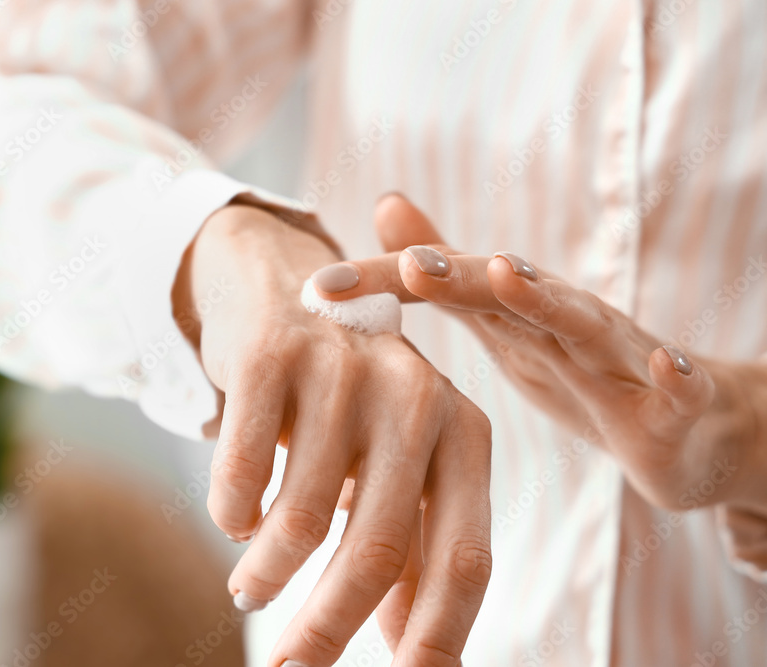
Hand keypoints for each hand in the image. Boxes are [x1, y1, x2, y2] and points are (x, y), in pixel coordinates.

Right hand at [174, 203, 492, 666]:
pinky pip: (243, 472)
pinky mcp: (272, 353)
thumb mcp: (395, 461)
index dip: (439, 637)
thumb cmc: (346, 396)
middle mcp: (416, 394)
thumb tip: (410, 643)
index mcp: (463, 430)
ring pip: (301, 517)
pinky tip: (233, 519)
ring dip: (266, 574)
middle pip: (378, 548)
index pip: (465, 556)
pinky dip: (231, 514)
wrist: (281, 285)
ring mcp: (343, 369)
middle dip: (326, 629)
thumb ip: (412, 544)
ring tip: (250, 586)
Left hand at [311, 194, 766, 516]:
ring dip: (548, 299)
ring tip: (508, 276)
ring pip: (586, 324)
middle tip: (410, 265)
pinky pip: (680, 388)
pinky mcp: (675, 405)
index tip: (319, 287)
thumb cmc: (579, 371)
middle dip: (459, 275)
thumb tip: (384, 206)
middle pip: (508, 294)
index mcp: (515, 315)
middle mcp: (563, 323)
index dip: (383, 284)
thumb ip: (447, 276)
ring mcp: (620, 359)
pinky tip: (666, 366)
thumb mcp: (502, 324)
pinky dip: (676, 376)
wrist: (684, 426)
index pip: (442, 288)